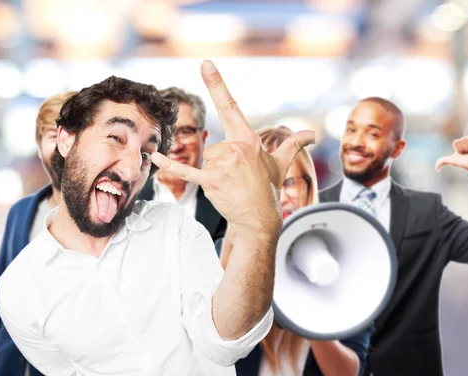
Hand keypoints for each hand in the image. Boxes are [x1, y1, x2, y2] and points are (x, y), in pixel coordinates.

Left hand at [151, 61, 314, 235]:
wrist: (260, 218)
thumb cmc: (268, 189)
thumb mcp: (281, 163)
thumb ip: (292, 144)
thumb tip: (311, 134)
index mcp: (249, 140)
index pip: (231, 106)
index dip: (217, 84)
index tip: (206, 65)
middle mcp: (236, 148)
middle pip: (214, 146)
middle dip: (222, 162)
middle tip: (237, 178)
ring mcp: (223, 164)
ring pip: (206, 159)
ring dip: (214, 172)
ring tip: (229, 185)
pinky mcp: (211, 180)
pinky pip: (186, 171)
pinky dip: (170, 165)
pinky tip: (155, 158)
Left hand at [435, 133, 467, 176]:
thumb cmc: (465, 164)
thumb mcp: (453, 161)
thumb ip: (442, 161)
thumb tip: (436, 169)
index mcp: (459, 144)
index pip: (456, 142)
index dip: (459, 148)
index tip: (462, 154)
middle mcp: (467, 141)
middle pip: (463, 139)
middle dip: (466, 148)